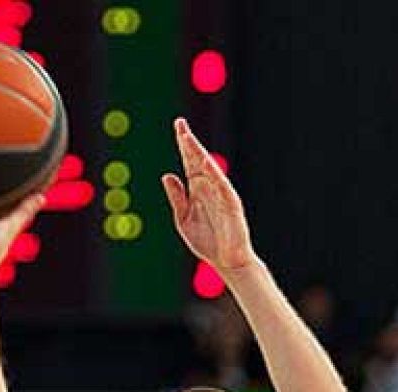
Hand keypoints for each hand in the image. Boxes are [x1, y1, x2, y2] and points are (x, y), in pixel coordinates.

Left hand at [161, 118, 256, 272]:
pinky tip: (205, 163)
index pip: (189, 162)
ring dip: (199, 154)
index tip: (178, 128)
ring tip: (187, 139)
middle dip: (189, 143)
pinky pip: (222, 186)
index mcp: (197, 189)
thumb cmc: (206, 241)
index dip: (183, 145)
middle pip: (198, 160)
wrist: (225, 260)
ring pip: (209, 169)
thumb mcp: (183, 219)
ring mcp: (221, 194)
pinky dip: (214, 174)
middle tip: (179, 124)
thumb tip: (167, 175)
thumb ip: (176, 197)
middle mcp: (209, 187)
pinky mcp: (231, 204)